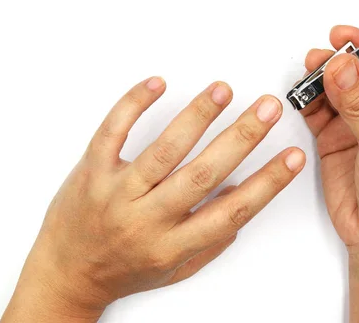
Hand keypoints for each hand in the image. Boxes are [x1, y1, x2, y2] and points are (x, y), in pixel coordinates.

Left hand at [2, 78, 304, 322]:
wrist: (65, 274)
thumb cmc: (122, 270)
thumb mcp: (175, 268)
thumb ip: (210, 239)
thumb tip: (240, 196)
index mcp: (172, 245)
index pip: (231, 212)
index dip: (268, 183)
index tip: (293, 156)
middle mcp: (146, 219)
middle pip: (203, 174)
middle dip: (241, 138)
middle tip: (268, 109)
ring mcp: (116, 193)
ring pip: (163, 150)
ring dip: (197, 117)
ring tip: (223, 90)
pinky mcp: (91, 172)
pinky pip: (112, 132)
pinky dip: (133, 104)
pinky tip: (156, 84)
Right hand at [301, 26, 358, 321]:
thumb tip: (342, 65)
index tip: (343, 38)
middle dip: (341, 60)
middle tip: (320, 60)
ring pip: (338, 86)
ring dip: (321, 78)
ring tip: (307, 76)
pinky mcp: (336, 137)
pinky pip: (319, 108)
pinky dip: (308, 100)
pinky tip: (301, 96)